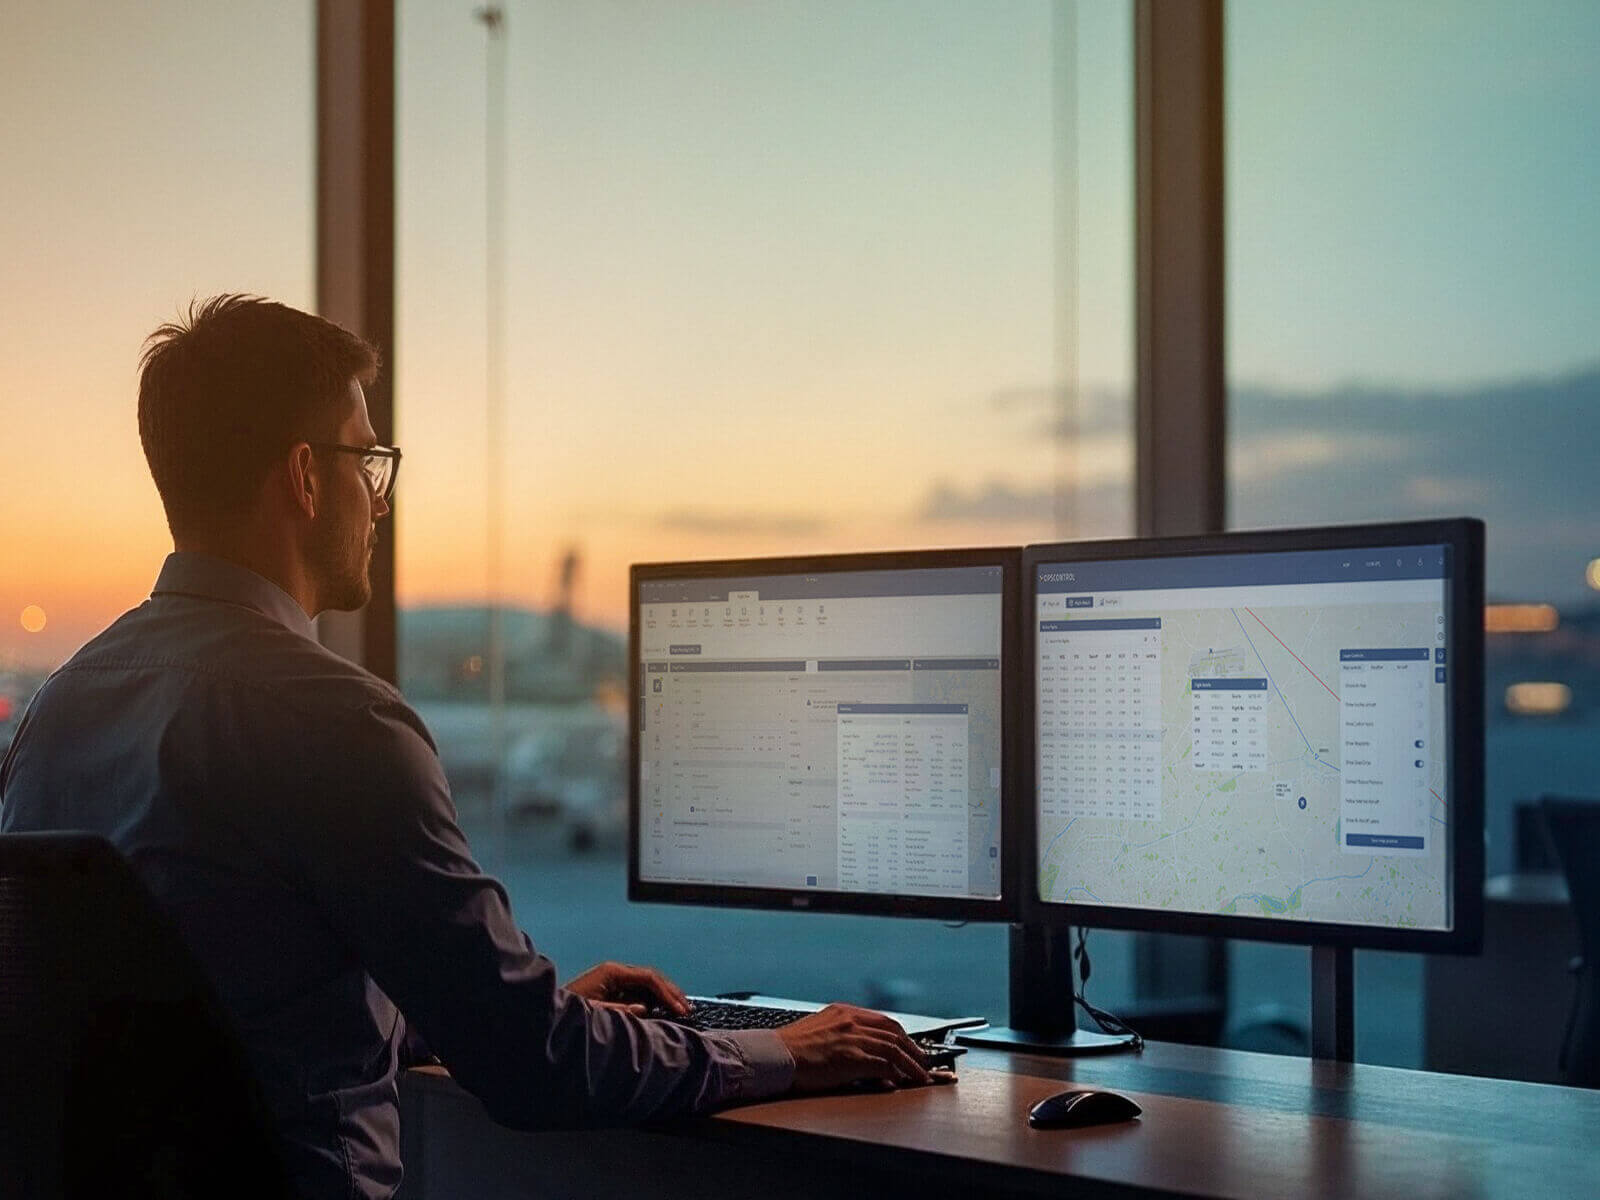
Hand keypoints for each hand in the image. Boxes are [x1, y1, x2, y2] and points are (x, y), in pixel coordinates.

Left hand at [566, 960, 689, 1016]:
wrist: (547, 1016)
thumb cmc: (567, 1014)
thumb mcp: (594, 1013)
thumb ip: (619, 1011)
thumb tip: (644, 1008)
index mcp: (611, 972)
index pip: (648, 977)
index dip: (667, 992)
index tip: (680, 1008)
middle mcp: (614, 972)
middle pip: (651, 977)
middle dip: (670, 992)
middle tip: (687, 1008)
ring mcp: (613, 980)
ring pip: (647, 984)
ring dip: (664, 996)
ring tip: (681, 1009)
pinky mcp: (612, 991)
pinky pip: (638, 992)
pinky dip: (653, 1000)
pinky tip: (663, 1010)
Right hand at [776, 1004, 934, 1091]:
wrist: (774, 1056)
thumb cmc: (789, 1049)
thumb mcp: (819, 1032)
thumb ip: (842, 1039)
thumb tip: (860, 1055)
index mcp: (843, 1012)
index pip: (882, 1021)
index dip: (901, 1035)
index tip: (911, 1046)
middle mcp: (850, 1020)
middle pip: (894, 1032)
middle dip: (913, 1048)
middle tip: (923, 1063)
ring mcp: (852, 1037)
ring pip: (894, 1048)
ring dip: (911, 1064)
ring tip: (921, 1076)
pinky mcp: (851, 1056)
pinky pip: (884, 1064)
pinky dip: (897, 1073)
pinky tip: (902, 1082)